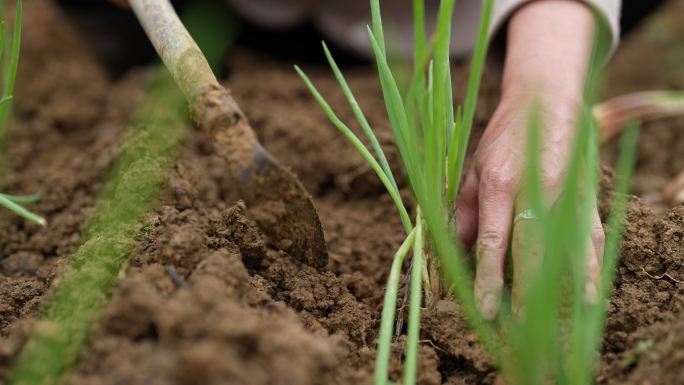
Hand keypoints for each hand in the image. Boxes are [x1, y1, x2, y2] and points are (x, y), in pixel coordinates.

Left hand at [455, 0, 601, 319]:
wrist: (547, 102)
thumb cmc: (503, 138)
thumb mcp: (474, 169)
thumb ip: (464, 213)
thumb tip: (457, 255)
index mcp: (501, 183)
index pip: (493, 242)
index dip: (487, 278)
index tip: (486, 309)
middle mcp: (536, 190)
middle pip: (532, 253)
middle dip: (525, 294)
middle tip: (517, 327)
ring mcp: (567, 193)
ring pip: (566, 252)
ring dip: (560, 290)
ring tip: (554, 323)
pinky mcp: (587, 197)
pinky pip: (591, 241)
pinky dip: (589, 270)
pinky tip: (587, 297)